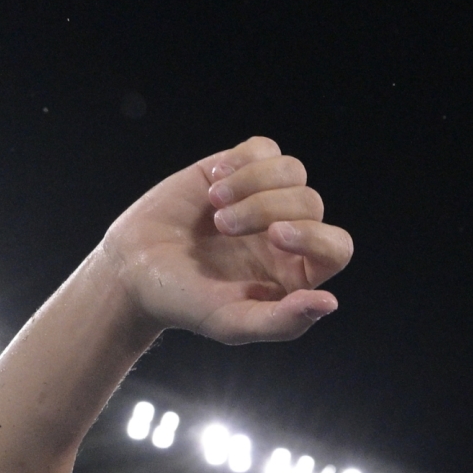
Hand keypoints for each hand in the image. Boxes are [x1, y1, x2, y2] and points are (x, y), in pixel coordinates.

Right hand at [98, 136, 353, 345]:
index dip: (314, 235)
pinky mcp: (240, 170)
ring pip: (292, 170)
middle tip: (223, 226)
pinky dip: (239, 162)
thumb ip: (283, 322)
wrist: (135, 270)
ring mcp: (268, 198)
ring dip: (252, 183)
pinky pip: (264, 149)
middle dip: (266, 208)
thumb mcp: (232, 323)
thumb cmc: (185, 303)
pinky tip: (211, 183)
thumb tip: (329, 303)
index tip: (275, 236)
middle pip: (311, 202)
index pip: (337, 247)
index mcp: (299, 274)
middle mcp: (291, 234)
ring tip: (215, 204)